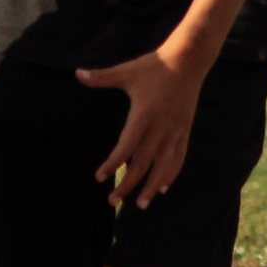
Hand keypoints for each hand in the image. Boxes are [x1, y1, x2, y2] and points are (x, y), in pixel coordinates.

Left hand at [75, 46, 206, 208]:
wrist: (189, 60)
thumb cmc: (155, 66)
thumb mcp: (127, 71)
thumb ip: (101, 77)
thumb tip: (77, 73)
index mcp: (144, 114)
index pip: (127, 146)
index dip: (113, 163)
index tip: (99, 177)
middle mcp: (161, 127)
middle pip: (143, 163)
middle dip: (127, 184)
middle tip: (112, 201)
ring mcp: (175, 131)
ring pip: (163, 166)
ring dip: (151, 187)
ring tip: (140, 205)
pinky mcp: (185, 131)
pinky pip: (178, 158)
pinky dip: (171, 174)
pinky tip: (163, 188)